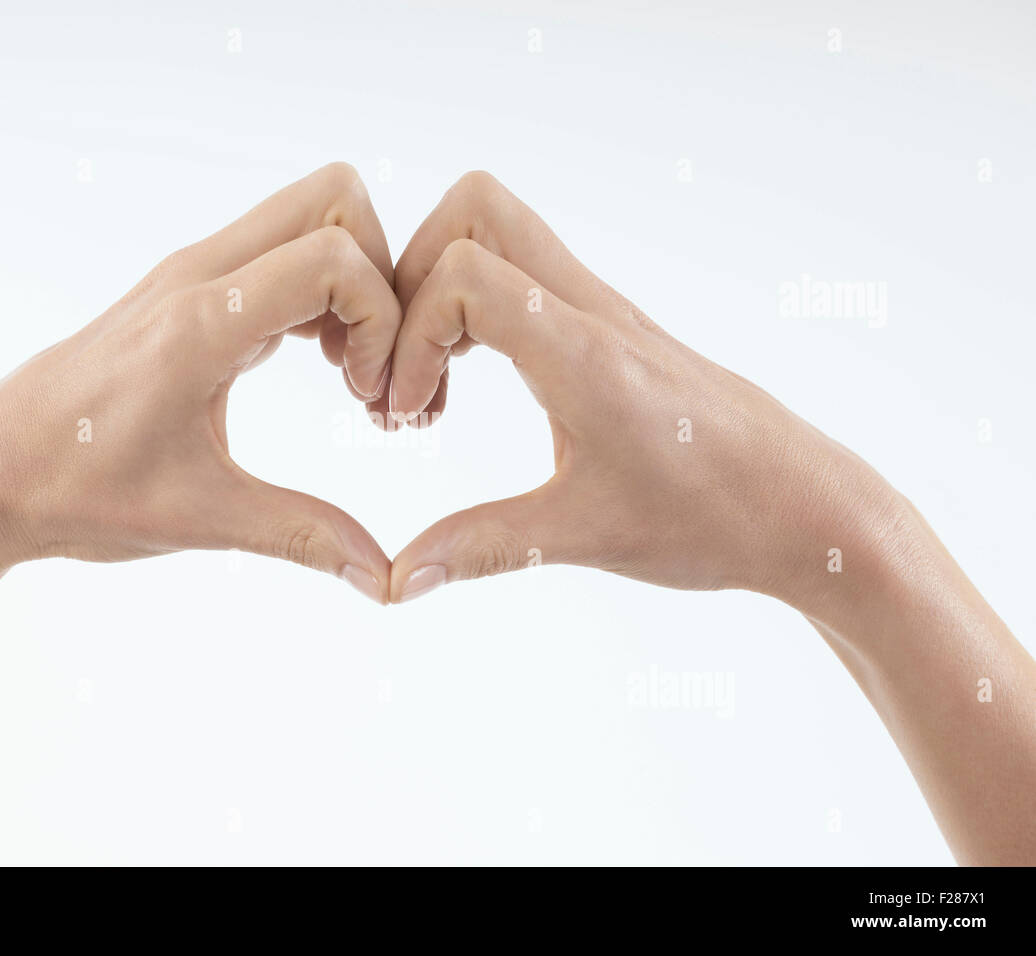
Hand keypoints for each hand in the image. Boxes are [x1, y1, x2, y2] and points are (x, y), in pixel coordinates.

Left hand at [0, 162, 399, 601]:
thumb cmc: (77, 492)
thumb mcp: (201, 520)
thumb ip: (304, 537)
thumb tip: (387, 581)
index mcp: (199, 323)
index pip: (332, 258)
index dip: (380, 322)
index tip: (366, 396)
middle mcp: (197, 276)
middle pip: (333, 199)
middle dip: (381, 276)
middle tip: (369, 366)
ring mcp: (190, 275)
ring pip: (309, 216)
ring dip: (353, 283)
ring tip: (347, 374)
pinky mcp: (189, 291)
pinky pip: (280, 251)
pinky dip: (321, 293)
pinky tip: (317, 365)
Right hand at [385, 171, 905, 610]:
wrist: (807, 505)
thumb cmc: (711, 518)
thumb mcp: (582, 537)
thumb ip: (481, 548)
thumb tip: (397, 582)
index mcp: (582, 352)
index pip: (461, 274)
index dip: (410, 336)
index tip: (409, 413)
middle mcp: (592, 310)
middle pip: (474, 210)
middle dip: (411, 281)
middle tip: (407, 372)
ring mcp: (605, 310)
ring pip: (500, 230)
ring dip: (442, 290)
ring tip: (434, 384)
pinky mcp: (612, 328)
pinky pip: (526, 274)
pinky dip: (477, 308)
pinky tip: (475, 384)